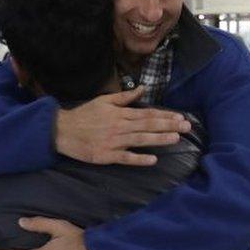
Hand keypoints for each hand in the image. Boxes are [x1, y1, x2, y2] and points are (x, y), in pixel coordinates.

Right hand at [54, 87, 189, 165]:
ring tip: (175, 139)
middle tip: (186, 127)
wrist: (62, 130)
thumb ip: (124, 97)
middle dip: (169, 126)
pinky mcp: (107, 156)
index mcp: (120, 114)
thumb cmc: (84, 115)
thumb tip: (142, 89)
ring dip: (159, 139)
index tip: (180, 117)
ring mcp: (114, 142)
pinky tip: (153, 160)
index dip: (165, 116)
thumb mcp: (104, 101)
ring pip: (140, 140)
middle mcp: (120, 127)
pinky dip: (139, 159)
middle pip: (148, 126)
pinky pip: (126, 158)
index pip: (147, 114)